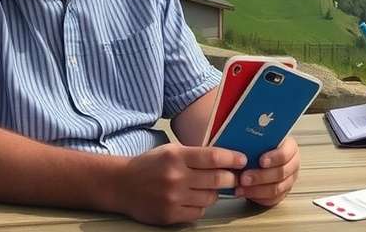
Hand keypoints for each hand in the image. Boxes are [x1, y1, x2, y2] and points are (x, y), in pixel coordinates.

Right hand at [113, 143, 245, 224]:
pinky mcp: (170, 215)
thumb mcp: (171, 150)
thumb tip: (225, 157)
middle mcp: (176, 176)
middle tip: (234, 176)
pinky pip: (198, 213)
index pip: (213, 157)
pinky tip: (195, 199)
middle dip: (230, 178)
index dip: (232, 159)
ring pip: (210, 198)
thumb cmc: (150, 165)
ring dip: (215, 193)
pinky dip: (201, 206)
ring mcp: (173, 197)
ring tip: (210, 187)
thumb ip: (195, 154)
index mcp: (177, 156)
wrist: (122, 185)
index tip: (243, 160)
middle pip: (216, 179)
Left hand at [236, 136, 299, 206]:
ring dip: (256, 189)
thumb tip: (244, 141)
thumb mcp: (258, 138)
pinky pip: (272, 199)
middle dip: (261, 176)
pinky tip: (245, 192)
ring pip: (276, 189)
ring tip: (241, 187)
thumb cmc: (259, 145)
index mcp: (290, 147)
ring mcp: (289, 180)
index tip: (261, 161)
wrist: (259, 155)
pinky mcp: (282, 193)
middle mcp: (292, 164)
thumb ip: (255, 140)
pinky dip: (257, 197)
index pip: (286, 153)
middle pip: (281, 173)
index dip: (274, 158)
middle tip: (244, 177)